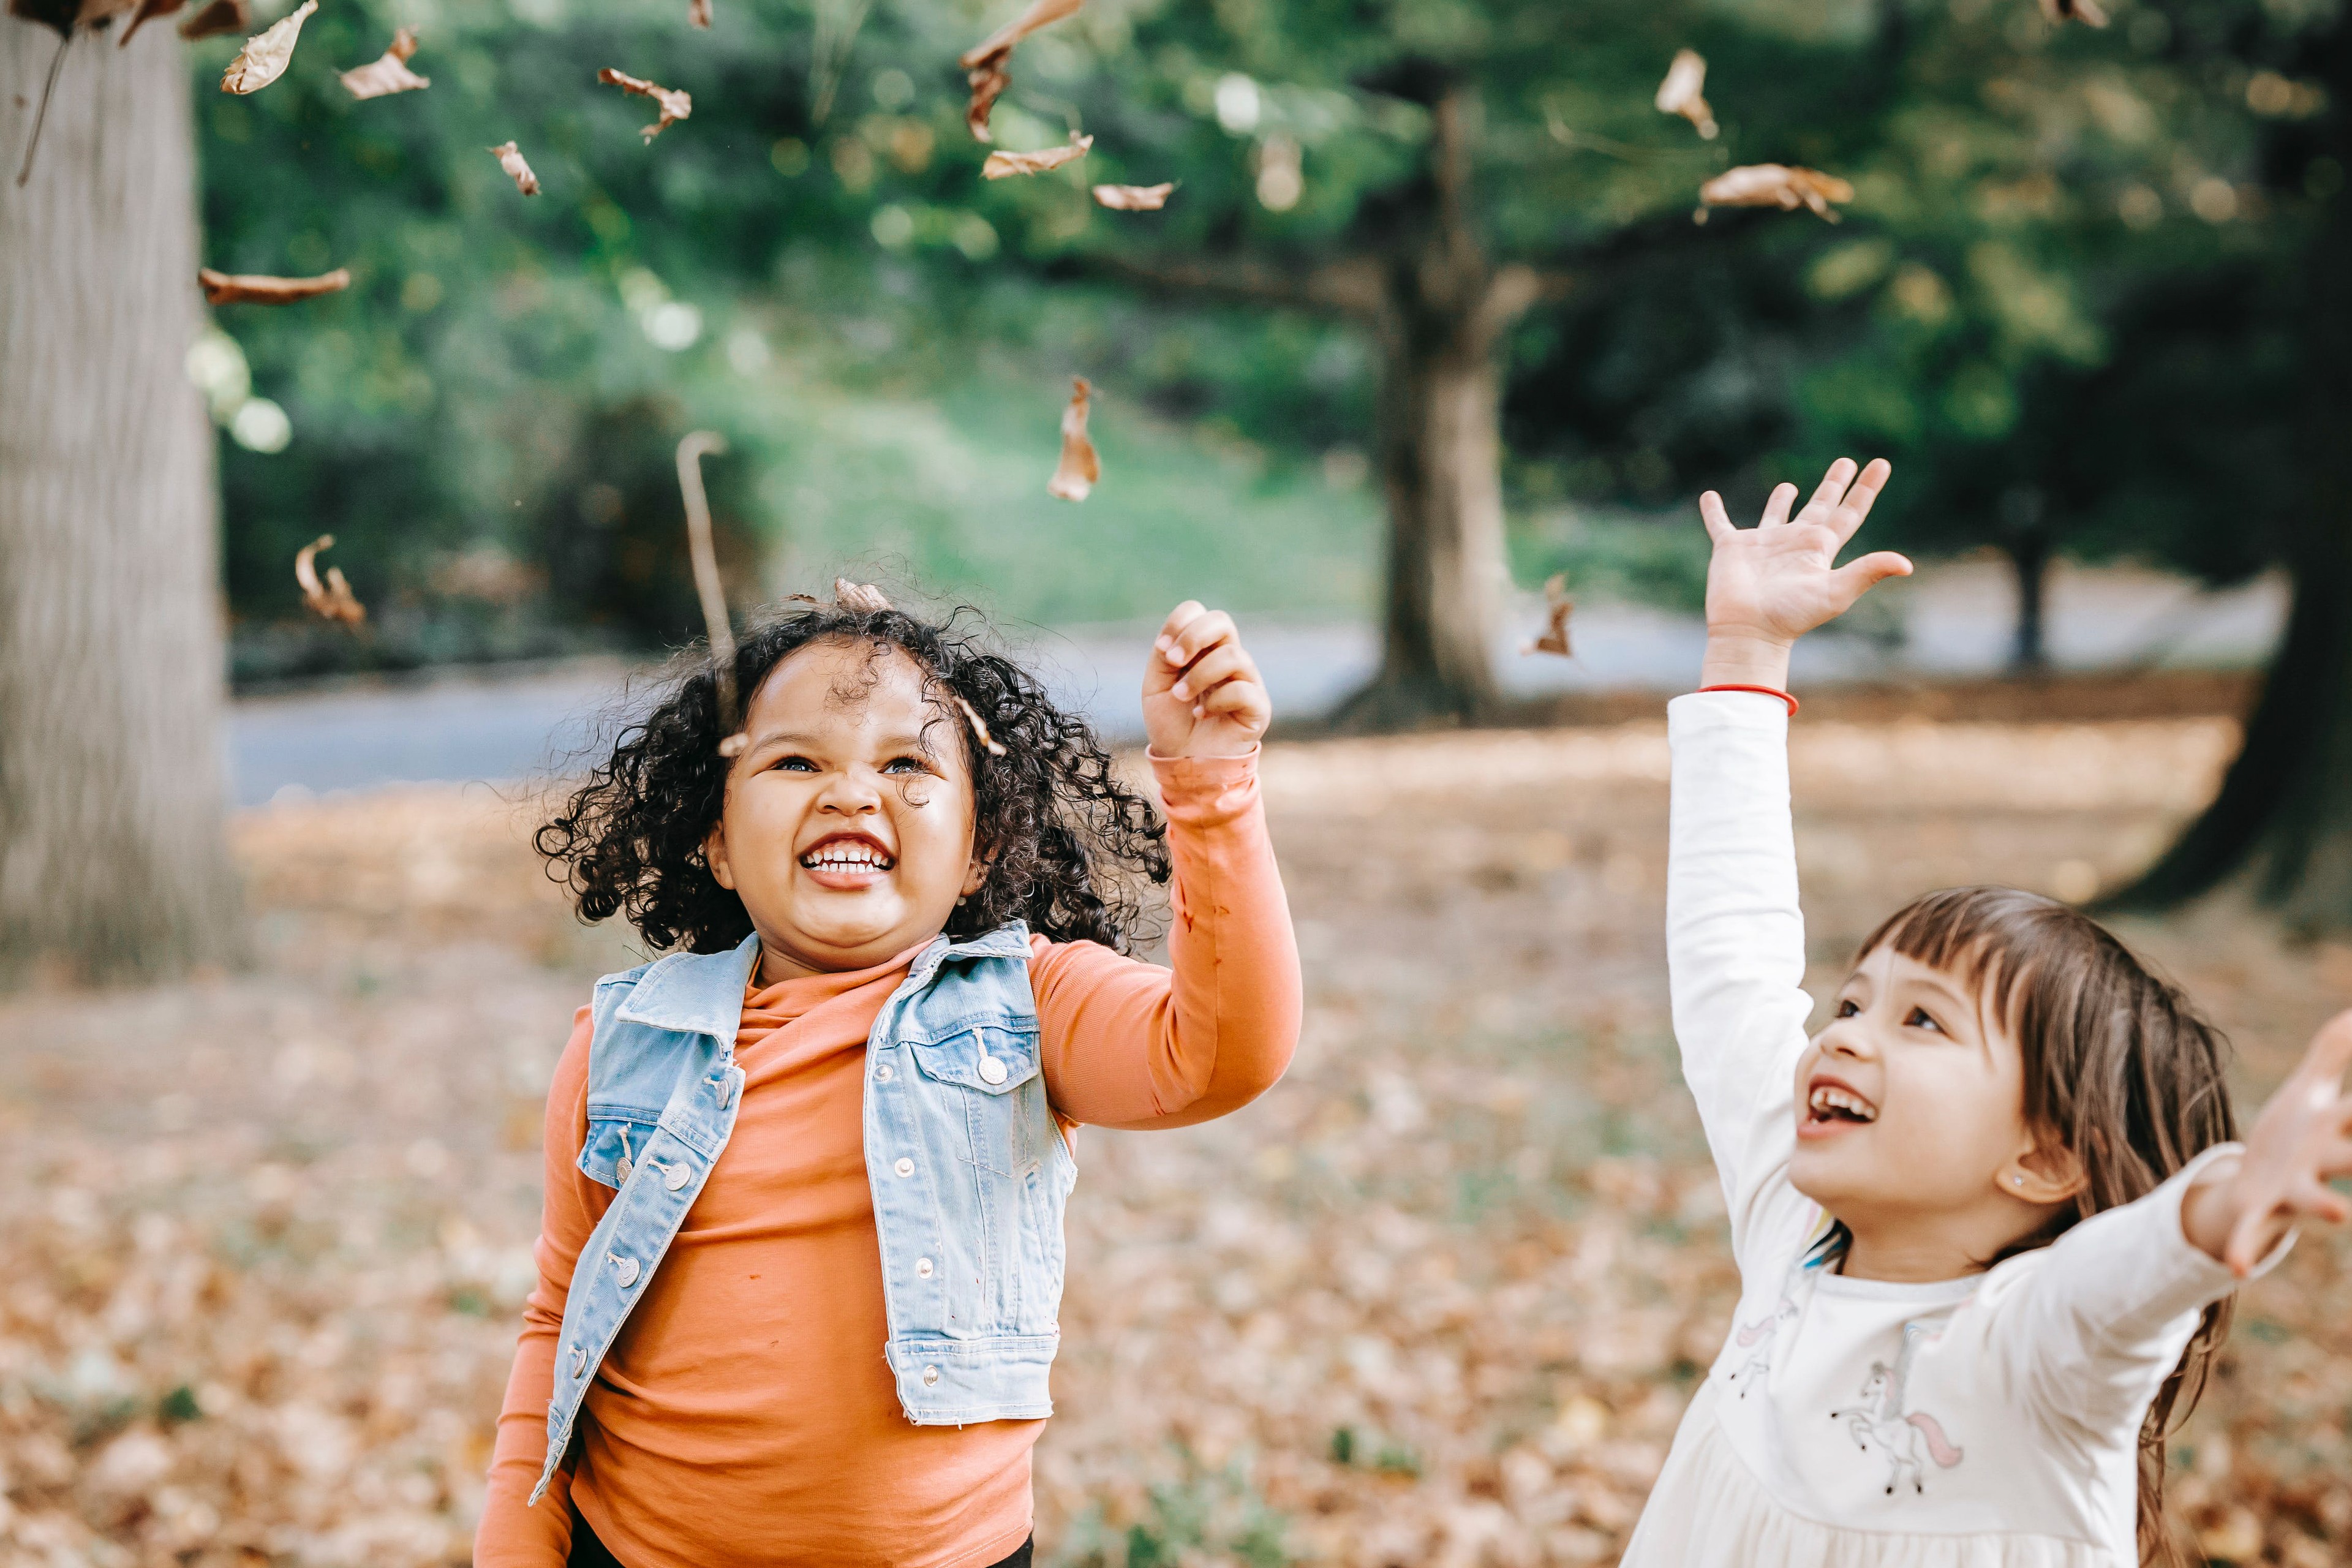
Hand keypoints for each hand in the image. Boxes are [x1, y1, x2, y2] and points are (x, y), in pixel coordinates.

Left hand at [1143, 602, 1270, 758]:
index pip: (1199, 612)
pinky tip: (1202, 715)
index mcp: (1202, 648)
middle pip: (1222, 621)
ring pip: (1232, 656)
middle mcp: (1227, 658)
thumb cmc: (1171, 723)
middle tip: (1172, 661)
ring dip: (1198, 676)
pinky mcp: (1259, 706)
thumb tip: (1176, 641)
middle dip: (1193, 637)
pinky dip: (1215, 702)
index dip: (1180, 623)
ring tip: (1181, 697)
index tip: (1162, 651)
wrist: (1183, 761)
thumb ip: (1164, 656)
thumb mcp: (1155, 685)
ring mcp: (1246, 680)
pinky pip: (1242, 690)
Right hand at [1697, 458, 1909, 689]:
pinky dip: (1713, 511)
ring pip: (1776, 514)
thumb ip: (1868, 572)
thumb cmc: (1792, 615)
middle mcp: (1794, 543)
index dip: (1865, 489)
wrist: (1749, 631)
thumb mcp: (1835, 592)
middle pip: (1820, 507)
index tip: (1881, 464)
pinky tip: (1709, 497)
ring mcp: (1762, 545)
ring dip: (1781, 499)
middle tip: (1846, 462)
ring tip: (1789, 485)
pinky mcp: (1730, 548)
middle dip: (1833, 485)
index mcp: (1819, 549)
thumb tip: (1907, 565)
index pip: (1849, 513)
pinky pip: (1720, 523)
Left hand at [2184, 1009, 2351, 1275]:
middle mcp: (2324, 1162)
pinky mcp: (2261, 1210)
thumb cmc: (2297, 1132)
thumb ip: (2333, 1050)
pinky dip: (2246, 1249)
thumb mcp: (2311, 1089)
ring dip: (2324, 1204)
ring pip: (2314, 1198)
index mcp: (2337, 1129)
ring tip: (2338, 1210)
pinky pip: (2254, 1232)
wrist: (2263, 1181)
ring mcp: (2295, 1189)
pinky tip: (2238, 1268)